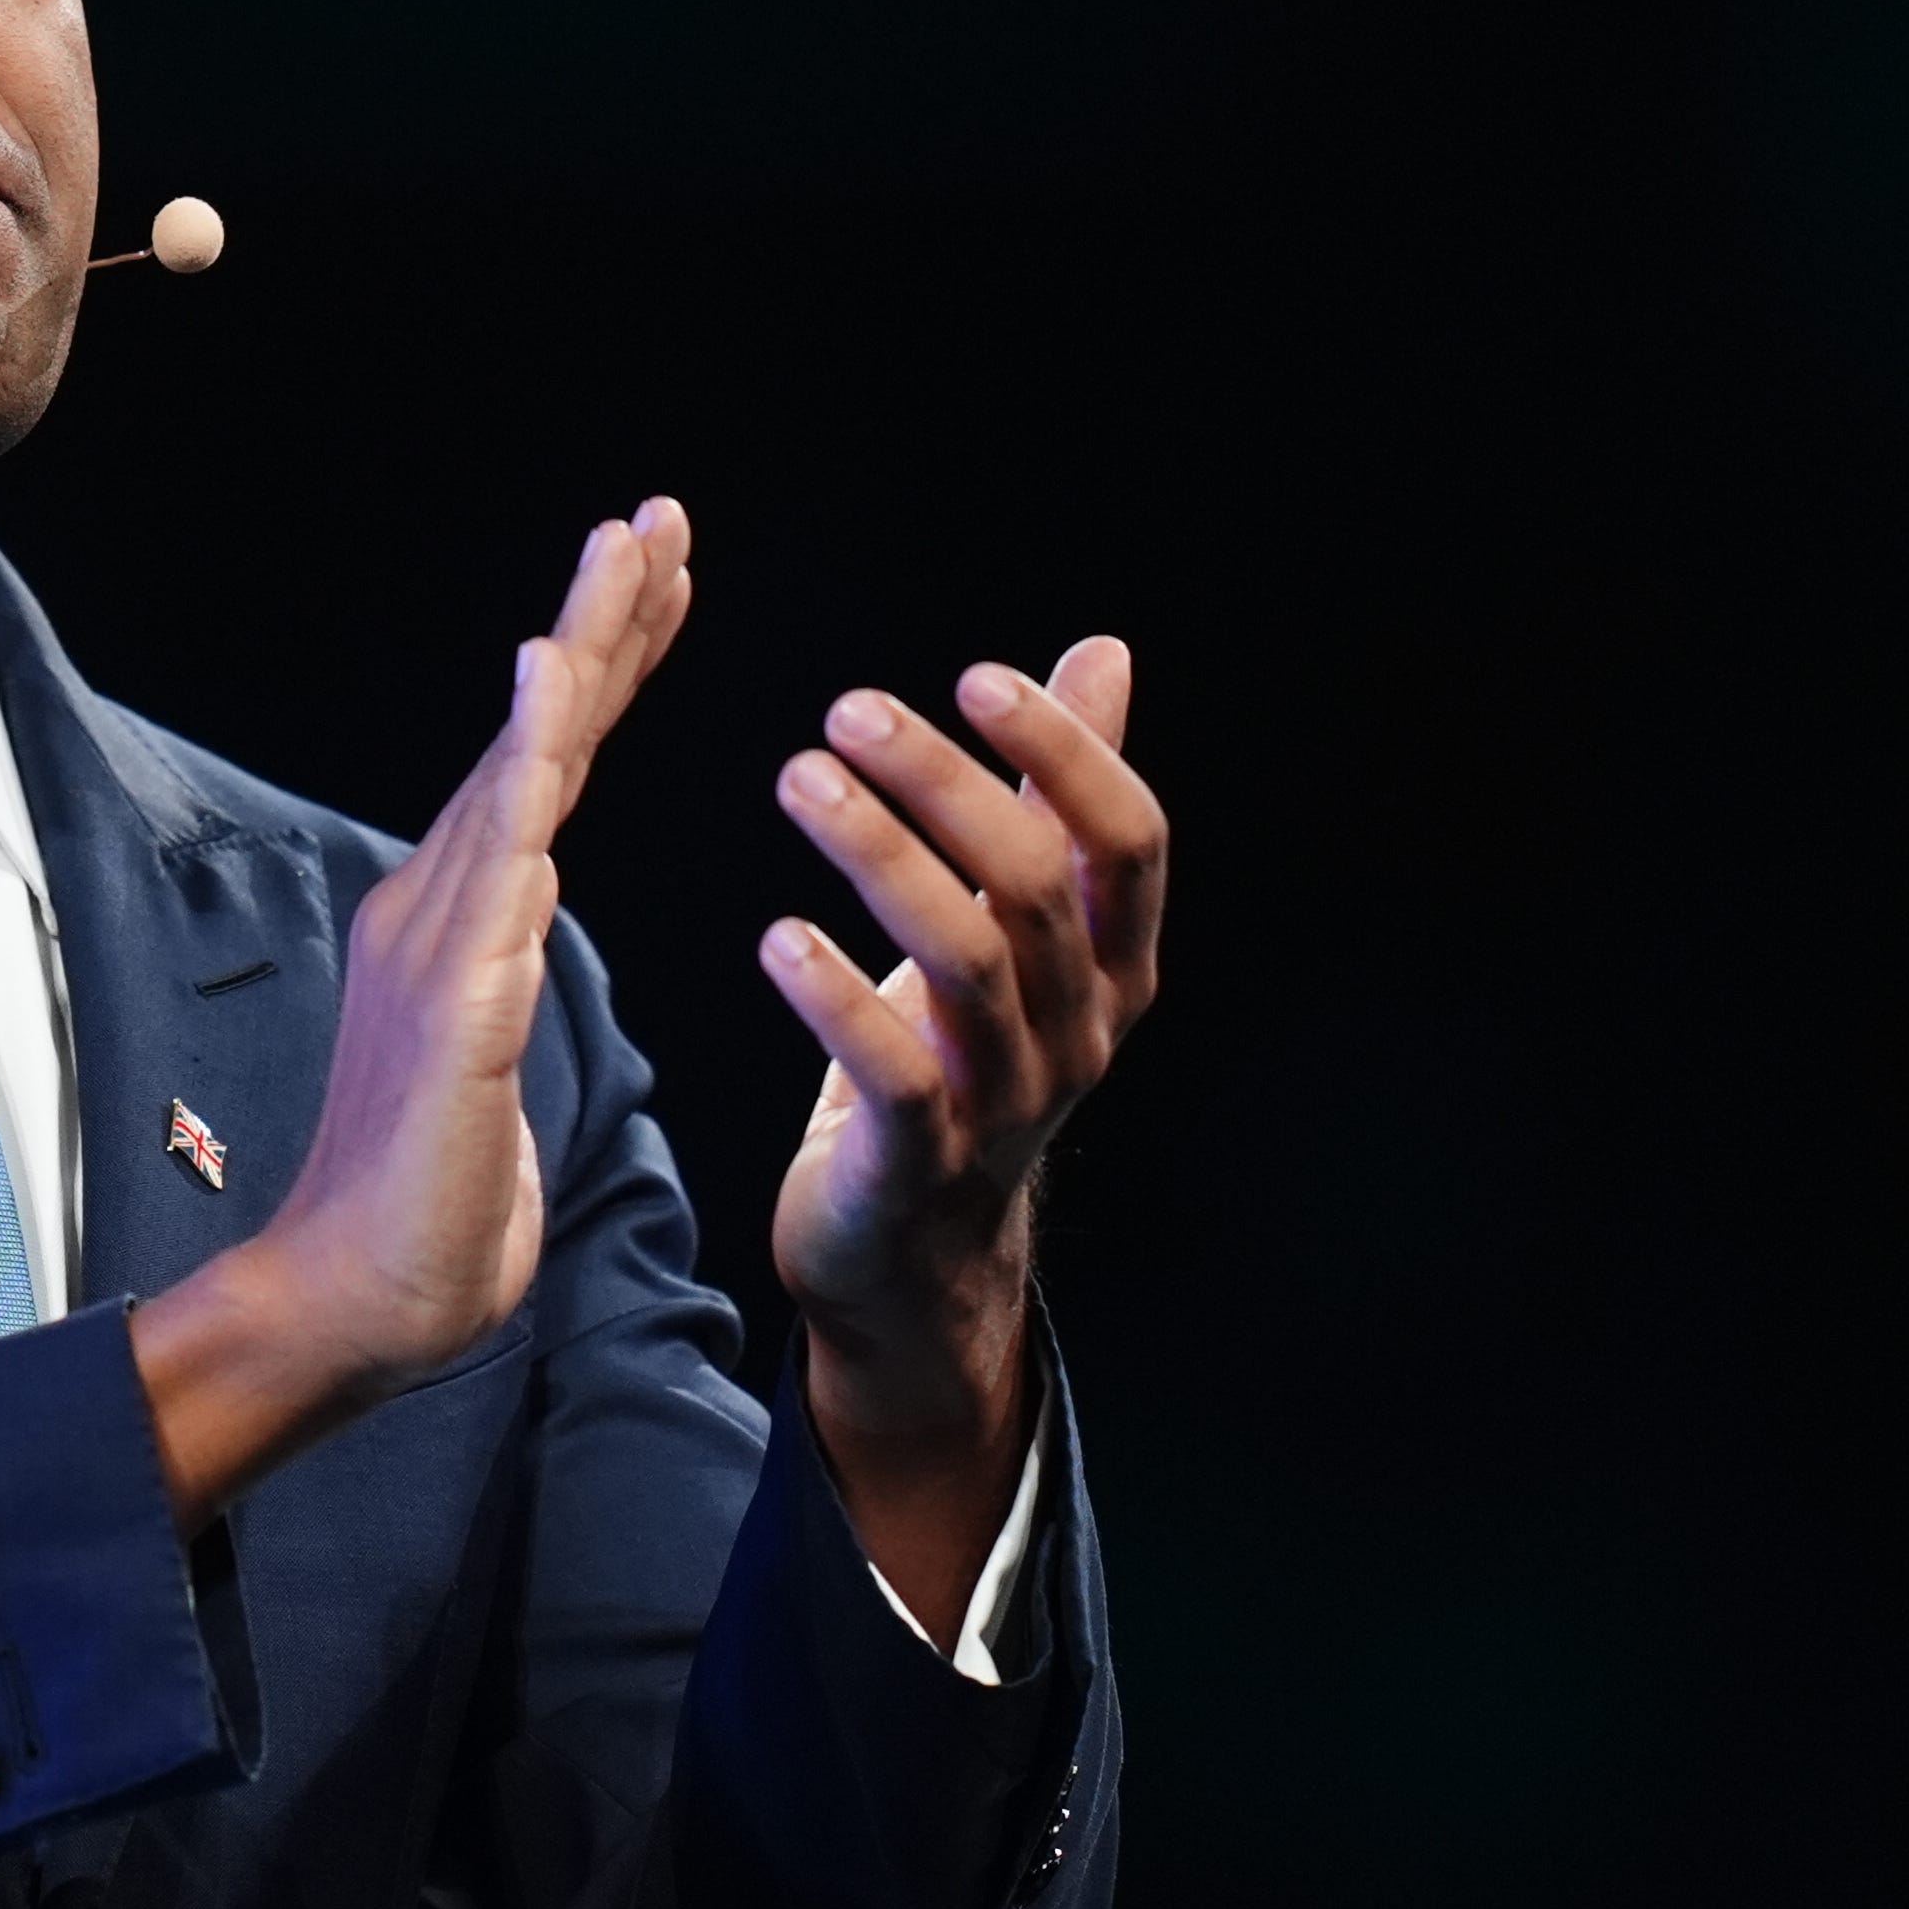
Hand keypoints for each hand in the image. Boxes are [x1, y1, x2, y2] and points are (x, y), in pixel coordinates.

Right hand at [132, 500, 694, 1527]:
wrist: (358, 1303)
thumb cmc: (433, 1208)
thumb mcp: (489, 1068)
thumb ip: (498, 984)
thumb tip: (515, 931)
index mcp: (464, 920)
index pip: (550, 766)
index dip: (602, 667)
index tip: (657, 578)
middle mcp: (442, 904)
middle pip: (538, 733)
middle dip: (601, 617)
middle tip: (657, 516)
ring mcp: (444, 942)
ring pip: (523, 764)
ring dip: (578, 650)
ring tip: (628, 550)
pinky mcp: (457, 996)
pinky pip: (503, 853)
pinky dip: (528, 757)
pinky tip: (554, 681)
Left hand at [758, 639, 1166, 1633]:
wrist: (914, 1255)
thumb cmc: (963, 1057)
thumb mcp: (1021, 927)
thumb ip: (1058, 797)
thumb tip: (1107, 652)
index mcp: (1114, 964)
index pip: (1132, 841)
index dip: (1070, 755)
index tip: (979, 678)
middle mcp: (1080, 1030)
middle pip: (1038, 886)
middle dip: (946, 787)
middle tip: (847, 711)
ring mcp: (1008, 1103)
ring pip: (968, 964)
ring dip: (882, 860)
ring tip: (798, 778)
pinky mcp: (921, 1164)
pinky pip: (899, 1075)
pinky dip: (838, 998)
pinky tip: (777, 935)